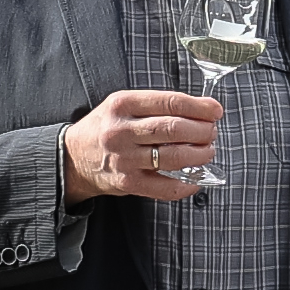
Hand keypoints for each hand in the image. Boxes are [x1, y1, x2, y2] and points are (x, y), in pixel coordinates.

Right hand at [61, 88, 222, 201]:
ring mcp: (124, 159)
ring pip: (174, 157)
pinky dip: (188, 184)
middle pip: (174, 129)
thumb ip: (158, 104)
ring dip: (200, 155)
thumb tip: (203, 108)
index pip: (169, 102)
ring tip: (207, 151)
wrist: (74, 157)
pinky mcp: (128, 183)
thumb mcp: (124, 105)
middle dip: (202, 131)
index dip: (199, 107)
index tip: (215, 111)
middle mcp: (121, 131)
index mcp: (122, 104)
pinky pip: (166, 187)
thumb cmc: (106, 127)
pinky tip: (197, 177)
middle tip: (212, 132)